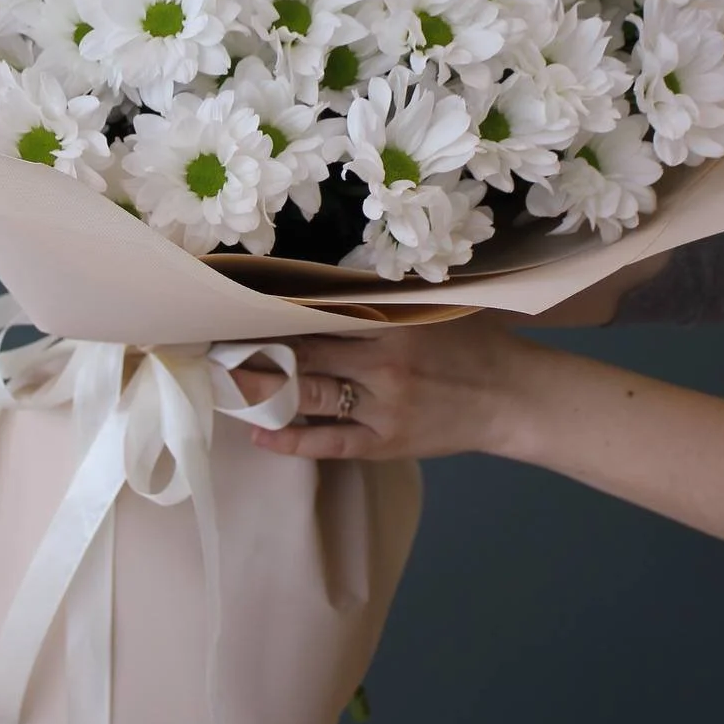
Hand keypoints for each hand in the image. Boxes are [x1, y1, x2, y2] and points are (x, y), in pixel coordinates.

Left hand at [232, 311, 549, 460]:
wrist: (512, 398)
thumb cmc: (474, 343)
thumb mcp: (435, 307)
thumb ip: (389, 295)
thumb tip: (334, 278)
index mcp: (393, 326)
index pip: (320, 318)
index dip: (275, 315)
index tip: (238, 309)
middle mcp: (382, 367)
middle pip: (305, 357)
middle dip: (255, 352)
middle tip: (211, 346)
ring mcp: (382, 410)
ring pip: (310, 399)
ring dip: (263, 392)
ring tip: (221, 385)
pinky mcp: (385, 444)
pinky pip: (330, 445)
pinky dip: (292, 440)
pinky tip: (258, 432)